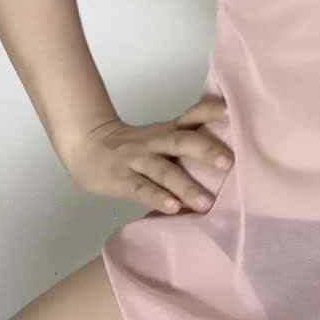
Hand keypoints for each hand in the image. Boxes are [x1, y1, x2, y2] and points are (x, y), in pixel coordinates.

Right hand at [64, 93, 233, 214]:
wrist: (87, 146)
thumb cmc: (135, 148)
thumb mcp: (162, 137)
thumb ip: (189, 142)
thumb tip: (232, 155)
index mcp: (169, 130)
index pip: (193, 115)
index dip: (212, 111)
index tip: (233, 110)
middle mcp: (156, 142)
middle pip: (182, 141)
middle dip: (206, 150)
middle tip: (230, 162)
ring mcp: (138, 160)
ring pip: (164, 171)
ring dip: (186, 187)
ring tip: (206, 203)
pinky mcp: (123, 179)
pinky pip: (142, 189)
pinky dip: (158, 198)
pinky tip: (173, 208)